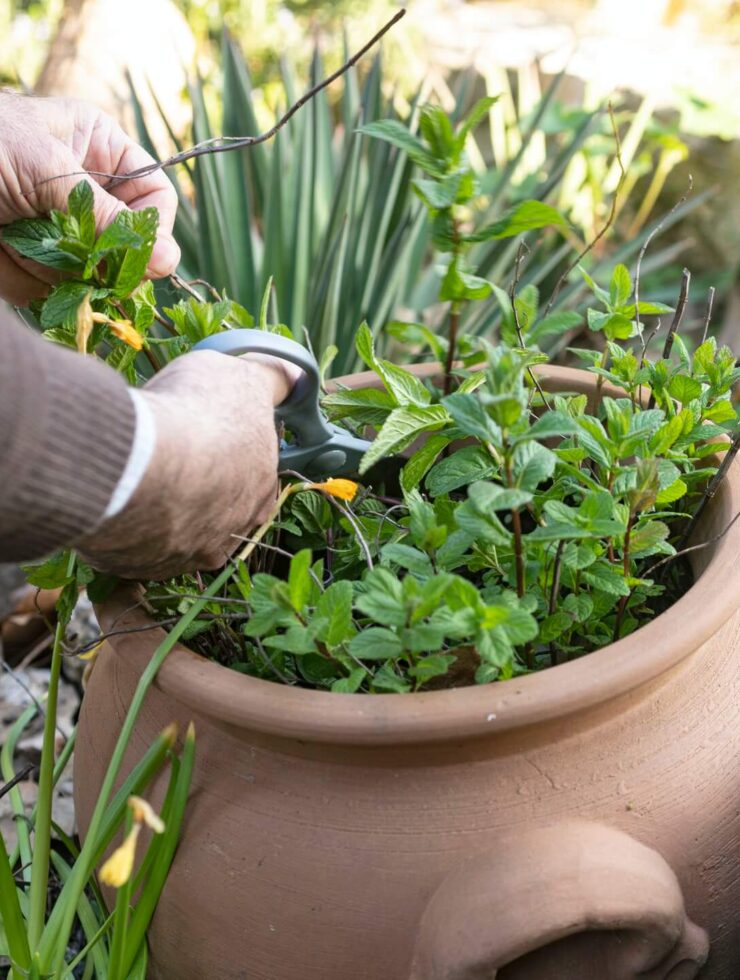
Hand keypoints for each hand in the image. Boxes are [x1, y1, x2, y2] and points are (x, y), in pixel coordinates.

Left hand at [0, 93, 178, 304]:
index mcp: (98, 150)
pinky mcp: (29, 261)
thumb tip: (168, 262)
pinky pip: (52, 288)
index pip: (154, 197)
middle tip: (92, 268)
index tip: (145, 258)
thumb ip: (107, 216)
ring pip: (91, 271)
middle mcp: (84, 192)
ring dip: (60, 266)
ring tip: (18, 237)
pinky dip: (29, 279)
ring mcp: (57, 230)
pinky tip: (4, 250)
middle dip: (108, 258)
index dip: (154, 229)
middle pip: (128, 243)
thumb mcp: (49, 169)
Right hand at [78, 352, 302, 579]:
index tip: (199, 430)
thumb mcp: (242, 379)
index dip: (223, 450)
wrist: (136, 463)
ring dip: (156, 505)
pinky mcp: (137, 567)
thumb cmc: (196, 416)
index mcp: (260, 494)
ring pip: (170, 530)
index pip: (248, 475)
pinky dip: (123, 523)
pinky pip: (131, 546)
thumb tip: (294, 377)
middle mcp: (228, 536)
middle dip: (192, 483)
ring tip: (131, 472)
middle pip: (211, 507)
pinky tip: (111, 495)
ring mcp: (181, 557)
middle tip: (164, 452)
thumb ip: (271, 382)